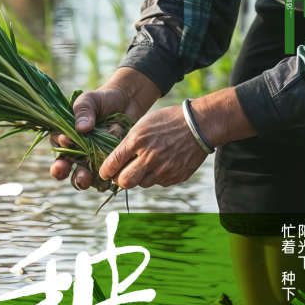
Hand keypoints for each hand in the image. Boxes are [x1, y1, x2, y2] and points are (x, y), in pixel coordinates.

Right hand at [50, 68, 160, 191]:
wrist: (128, 103)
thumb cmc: (103, 100)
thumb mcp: (89, 100)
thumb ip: (83, 111)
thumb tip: (81, 128)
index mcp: (66, 136)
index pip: (57, 146)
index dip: (58, 146)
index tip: (65, 140)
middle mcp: (76, 151)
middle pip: (66, 167)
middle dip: (63, 170)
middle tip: (65, 169)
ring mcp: (92, 160)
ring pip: (82, 176)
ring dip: (81, 179)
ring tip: (85, 178)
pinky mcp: (108, 165)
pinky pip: (103, 179)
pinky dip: (102, 183)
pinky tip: (104, 183)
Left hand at [98, 87, 256, 189]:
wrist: (199, 125)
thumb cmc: (169, 120)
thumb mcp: (144, 124)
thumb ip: (130, 142)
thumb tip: (117, 160)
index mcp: (137, 140)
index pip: (113, 163)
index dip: (105, 171)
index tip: (104, 173)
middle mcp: (149, 157)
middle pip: (125, 182)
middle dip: (120, 180)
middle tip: (121, 175)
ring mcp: (163, 169)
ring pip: (142, 184)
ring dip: (139, 177)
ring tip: (145, 165)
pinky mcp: (175, 177)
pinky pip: (159, 182)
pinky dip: (156, 176)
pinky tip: (161, 163)